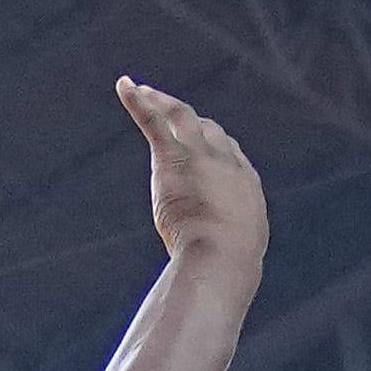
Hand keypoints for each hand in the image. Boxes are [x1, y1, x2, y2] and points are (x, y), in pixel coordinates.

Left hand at [118, 77, 264, 269]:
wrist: (222, 257)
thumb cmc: (230, 268)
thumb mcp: (239, 258)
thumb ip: (231, 254)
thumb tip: (228, 284)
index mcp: (245, 184)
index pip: (230, 153)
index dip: (216, 147)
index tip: (203, 148)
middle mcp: (225, 161)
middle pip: (208, 128)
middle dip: (190, 120)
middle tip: (170, 111)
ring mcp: (200, 155)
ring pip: (181, 116)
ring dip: (161, 101)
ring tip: (142, 90)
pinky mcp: (174, 157)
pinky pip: (154, 121)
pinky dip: (138, 102)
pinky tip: (125, 85)